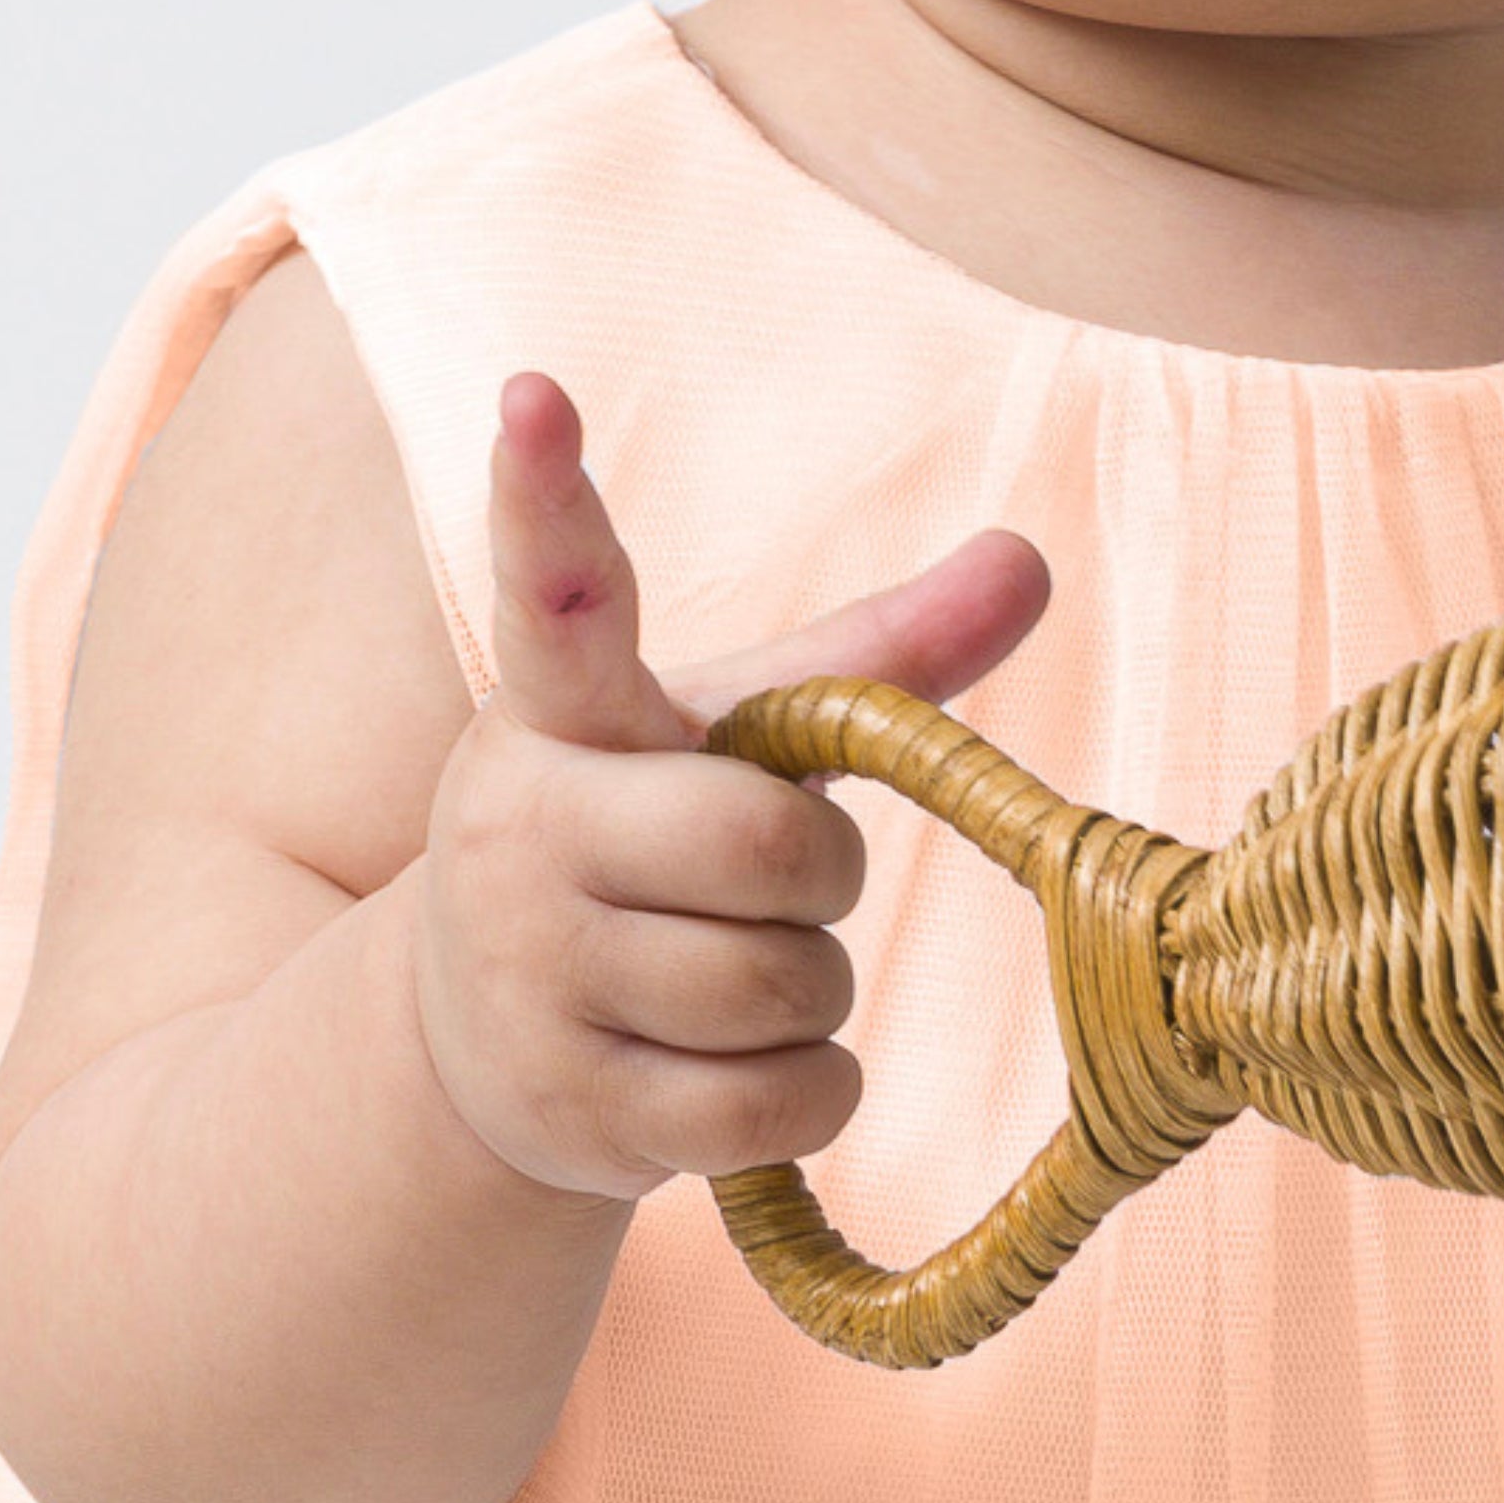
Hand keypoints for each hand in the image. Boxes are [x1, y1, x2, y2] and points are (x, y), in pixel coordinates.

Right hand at [411, 370, 1052, 1201]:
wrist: (472, 1047)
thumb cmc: (639, 842)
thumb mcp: (729, 737)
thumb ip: (871, 657)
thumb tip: (1032, 556)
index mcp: (560, 714)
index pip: (558, 594)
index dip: (546, 497)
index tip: (533, 389)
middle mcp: (520, 832)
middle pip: (770, 842)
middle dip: (820, 870)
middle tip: (772, 877)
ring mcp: (528, 980)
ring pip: (780, 984)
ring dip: (813, 990)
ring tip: (734, 972)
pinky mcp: (566, 1113)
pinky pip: (774, 1105)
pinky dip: (809, 1092)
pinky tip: (746, 1069)